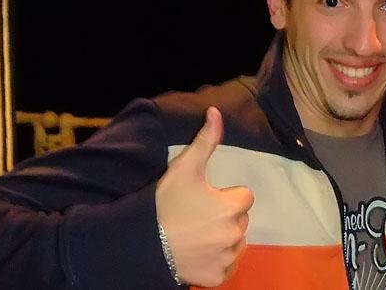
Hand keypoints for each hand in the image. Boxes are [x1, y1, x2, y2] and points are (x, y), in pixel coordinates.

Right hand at [156, 107, 254, 286]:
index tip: (205, 199)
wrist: (141, 244)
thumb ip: (206, 140)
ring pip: (236, 243)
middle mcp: (235, 235)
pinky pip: (228, 266)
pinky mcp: (218, 278)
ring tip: (197, 235)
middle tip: (198, 218)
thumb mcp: (184, 168)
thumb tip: (217, 112)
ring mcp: (227, 259)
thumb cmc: (164, 204)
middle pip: (241, 220)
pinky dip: (217, 261)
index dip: (225, 196)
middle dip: (225, 217)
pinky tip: (198, 253)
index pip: (244, 197)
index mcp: (232, 207)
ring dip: (223, 239)